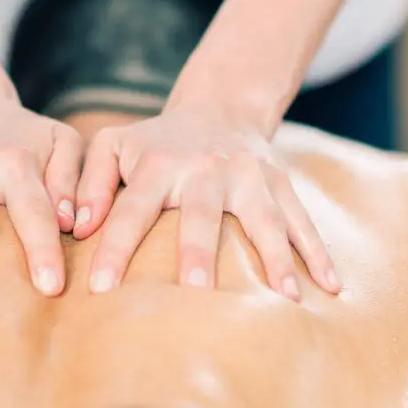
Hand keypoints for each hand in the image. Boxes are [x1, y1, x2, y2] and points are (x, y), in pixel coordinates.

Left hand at [72, 105, 337, 299]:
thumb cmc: (155, 143)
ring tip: (284, 298)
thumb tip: (77, 227)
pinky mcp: (281, 182)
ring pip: (263, 218)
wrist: (218, 108)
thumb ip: (89, 182)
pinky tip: (330, 288)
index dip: (114, 247)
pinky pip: (302, 219)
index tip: (100, 289)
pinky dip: (318, 252)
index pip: (132, 210)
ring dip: (275, 257)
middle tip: (194, 289)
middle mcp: (207, 169)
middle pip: (201, 214)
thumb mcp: (113, 146)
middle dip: (197, 251)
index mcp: (159, 163)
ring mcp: (250, 175)